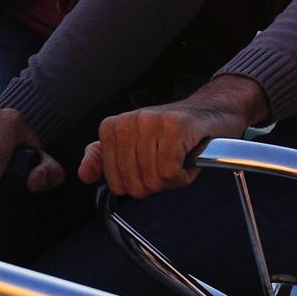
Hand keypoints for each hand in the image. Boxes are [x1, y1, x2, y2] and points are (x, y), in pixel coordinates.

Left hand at [79, 76, 265, 197]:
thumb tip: (84, 175)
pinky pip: (171, 173)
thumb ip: (105, 158)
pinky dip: (185, 175)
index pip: (115, 182)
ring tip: (179, 157)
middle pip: (135, 184)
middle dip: (157, 183)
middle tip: (169, 163)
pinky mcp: (174, 127)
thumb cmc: (173, 133)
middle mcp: (127, 122)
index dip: (139, 183)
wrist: (212, 111)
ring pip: (154, 179)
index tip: (152, 166)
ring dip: (173, 178)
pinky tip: (189, 158)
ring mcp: (150, 122)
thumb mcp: (134, 145)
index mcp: (111, 128)